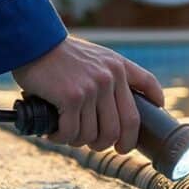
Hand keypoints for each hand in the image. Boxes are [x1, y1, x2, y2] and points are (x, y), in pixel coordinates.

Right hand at [12, 36, 164, 153]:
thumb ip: (108, 74)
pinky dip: (62, 138)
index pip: (148, 85)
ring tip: (67, 135)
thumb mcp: (94, 56)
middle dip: (111, 144)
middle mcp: (110, 77)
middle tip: (98, 146)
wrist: (32, 42)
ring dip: (79, 141)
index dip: (155, 105)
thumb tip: (115, 108)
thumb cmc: (59, 54)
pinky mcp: (72, 97)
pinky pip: (72, 132)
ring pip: (94, 134)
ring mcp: (92, 88)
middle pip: (122, 127)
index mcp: (118, 66)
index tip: (149, 112)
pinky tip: (54, 133)